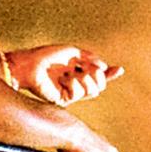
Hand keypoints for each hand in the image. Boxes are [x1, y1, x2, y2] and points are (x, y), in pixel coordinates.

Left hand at [6, 45, 124, 106]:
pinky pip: (80, 93)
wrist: (30, 65)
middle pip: (100, 85)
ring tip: (71, 73)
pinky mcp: (64, 100)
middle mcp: (75, 83)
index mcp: (77, 72)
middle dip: (98, 75)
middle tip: (88, 68)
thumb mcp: (72, 51)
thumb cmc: (46, 56)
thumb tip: (104, 66)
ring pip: (94, 91)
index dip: (110, 74)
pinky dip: (74, 83)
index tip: (120, 69)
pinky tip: (63, 79)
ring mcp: (71, 93)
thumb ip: (89, 57)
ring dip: (87, 78)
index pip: (98, 76)